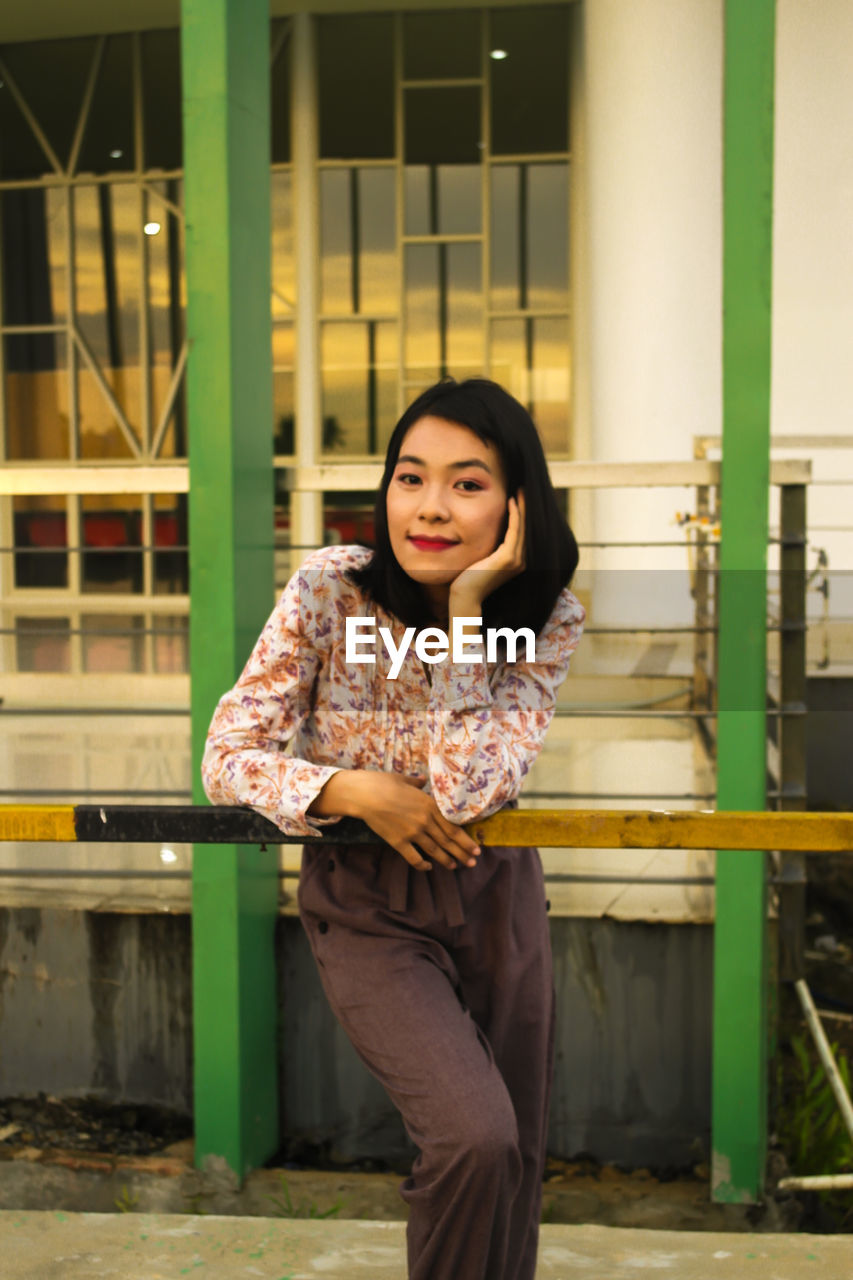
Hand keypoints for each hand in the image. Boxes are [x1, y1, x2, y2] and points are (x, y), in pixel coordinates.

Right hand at [308, 770, 480, 871]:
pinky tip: (428, 867)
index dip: (466, 839)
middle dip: (462, 853)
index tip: (475, 848)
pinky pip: (414, 857)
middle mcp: (425, 820)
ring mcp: (412, 832)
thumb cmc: (383, 783)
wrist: (364, 795)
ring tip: (455, 866)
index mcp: (429, 804)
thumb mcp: (404, 779)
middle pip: (448, 840)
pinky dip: (423, 864)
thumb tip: (422, 780)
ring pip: (435, 850)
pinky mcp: (398, 842)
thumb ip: (417, 783)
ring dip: (447, 860)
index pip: (453, 826)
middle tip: (473, 862)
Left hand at [448, 490, 525, 613]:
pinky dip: (515, 515)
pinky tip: (511, 501)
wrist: (464, 595)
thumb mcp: (482, 557)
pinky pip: (514, 531)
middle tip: (523, 488)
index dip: (522, 513)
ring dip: (522, 507)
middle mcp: (520, 561)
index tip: (518, 495)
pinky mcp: (508, 558)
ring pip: (523, 527)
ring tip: (521, 490)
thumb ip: (489, 546)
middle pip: (526, 527)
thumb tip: (485, 530)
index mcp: (516, 560)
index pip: (522, 532)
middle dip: (526, 506)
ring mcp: (516, 560)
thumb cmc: (468, 578)